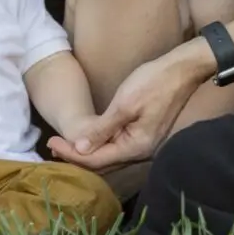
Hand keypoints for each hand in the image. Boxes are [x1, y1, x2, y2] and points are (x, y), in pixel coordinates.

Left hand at [48, 41, 211, 170]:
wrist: (182, 70)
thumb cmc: (153, 82)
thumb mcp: (125, 103)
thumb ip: (103, 129)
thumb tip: (81, 149)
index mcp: (137, 147)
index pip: (97, 160)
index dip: (71, 153)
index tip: (51, 142)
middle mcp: (141, 152)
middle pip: (103, 163)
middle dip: (76, 156)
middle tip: (52, 145)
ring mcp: (144, 145)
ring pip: (110, 157)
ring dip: (87, 153)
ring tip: (64, 144)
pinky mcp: (145, 136)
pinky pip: (118, 148)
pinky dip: (100, 145)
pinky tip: (88, 139)